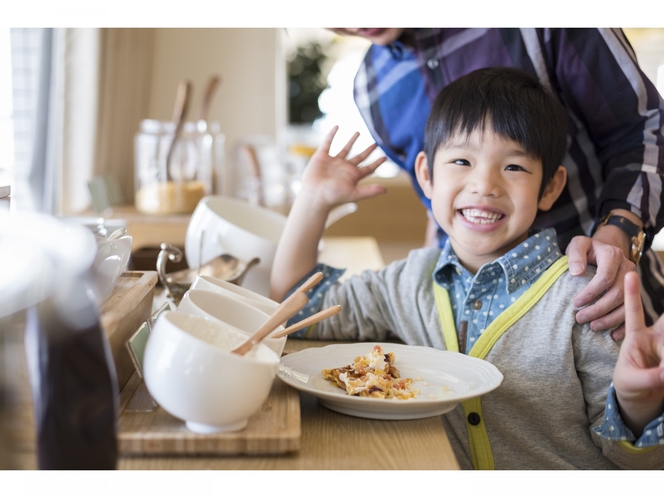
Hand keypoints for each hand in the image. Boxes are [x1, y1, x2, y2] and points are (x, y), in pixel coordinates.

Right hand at [300, 126, 386, 209]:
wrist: (315, 195)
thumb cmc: (334, 196)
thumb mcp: (354, 194)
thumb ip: (369, 191)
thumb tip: (385, 190)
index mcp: (353, 176)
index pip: (368, 168)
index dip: (376, 163)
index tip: (385, 157)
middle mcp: (344, 168)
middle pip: (359, 157)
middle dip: (367, 151)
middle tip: (375, 144)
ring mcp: (333, 162)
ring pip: (345, 149)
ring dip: (351, 141)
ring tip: (358, 133)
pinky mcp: (322, 157)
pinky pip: (328, 143)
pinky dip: (331, 135)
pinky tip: (336, 127)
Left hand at [566, 235, 634, 339]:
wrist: (603, 250)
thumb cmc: (587, 249)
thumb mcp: (578, 244)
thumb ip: (575, 255)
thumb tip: (576, 272)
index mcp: (613, 255)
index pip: (605, 277)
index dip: (590, 292)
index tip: (575, 303)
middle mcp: (627, 269)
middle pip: (617, 294)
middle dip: (598, 309)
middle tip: (580, 318)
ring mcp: (632, 282)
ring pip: (626, 305)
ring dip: (610, 319)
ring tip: (592, 327)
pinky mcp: (633, 293)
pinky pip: (632, 311)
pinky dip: (623, 325)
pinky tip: (612, 335)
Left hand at [613, 271, 663, 435]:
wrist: (640, 399)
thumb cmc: (629, 384)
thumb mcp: (632, 381)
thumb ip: (650, 377)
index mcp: (636, 338)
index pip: (633, 312)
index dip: (632, 294)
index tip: (629, 273)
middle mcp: (656, 337)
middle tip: (659, 346)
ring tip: (660, 375)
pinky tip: (662, 374)